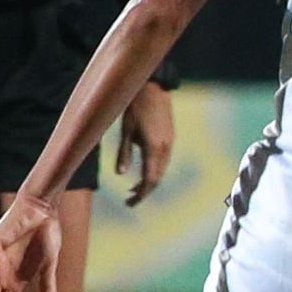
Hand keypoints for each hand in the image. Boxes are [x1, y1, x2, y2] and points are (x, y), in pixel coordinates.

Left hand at [115, 84, 175, 206]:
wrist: (152, 87)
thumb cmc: (135, 107)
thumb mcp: (125, 131)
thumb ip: (124, 154)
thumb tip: (122, 175)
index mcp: (154, 149)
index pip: (150, 180)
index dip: (140, 195)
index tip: (130, 204)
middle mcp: (165, 148)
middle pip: (157, 178)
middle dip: (144, 190)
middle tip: (129, 198)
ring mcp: (169, 142)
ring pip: (161, 169)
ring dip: (149, 180)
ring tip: (133, 187)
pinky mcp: (169, 136)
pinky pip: (163, 160)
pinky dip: (154, 169)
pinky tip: (143, 168)